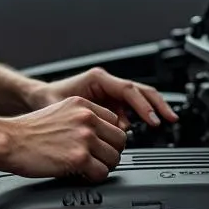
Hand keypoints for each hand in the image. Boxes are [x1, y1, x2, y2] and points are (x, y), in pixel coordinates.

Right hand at [2, 97, 126, 181]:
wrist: (8, 140)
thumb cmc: (27, 131)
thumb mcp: (59, 112)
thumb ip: (81, 119)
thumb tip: (100, 135)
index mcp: (82, 104)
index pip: (115, 121)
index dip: (108, 137)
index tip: (101, 145)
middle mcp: (86, 118)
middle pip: (120, 140)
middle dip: (110, 152)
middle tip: (96, 160)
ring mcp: (85, 137)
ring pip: (114, 158)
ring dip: (103, 167)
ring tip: (87, 168)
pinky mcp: (80, 157)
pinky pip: (102, 173)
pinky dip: (93, 178)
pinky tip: (81, 175)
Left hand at [31, 68, 178, 131]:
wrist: (38, 98)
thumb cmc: (47, 99)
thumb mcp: (64, 106)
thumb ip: (89, 115)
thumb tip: (116, 127)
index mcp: (98, 78)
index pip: (128, 89)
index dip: (143, 105)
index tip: (152, 119)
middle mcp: (106, 83)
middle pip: (140, 91)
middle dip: (157, 104)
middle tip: (170, 119)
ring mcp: (109, 92)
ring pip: (138, 99)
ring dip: (150, 111)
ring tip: (160, 124)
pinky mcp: (109, 102)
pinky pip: (129, 108)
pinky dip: (137, 118)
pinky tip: (136, 130)